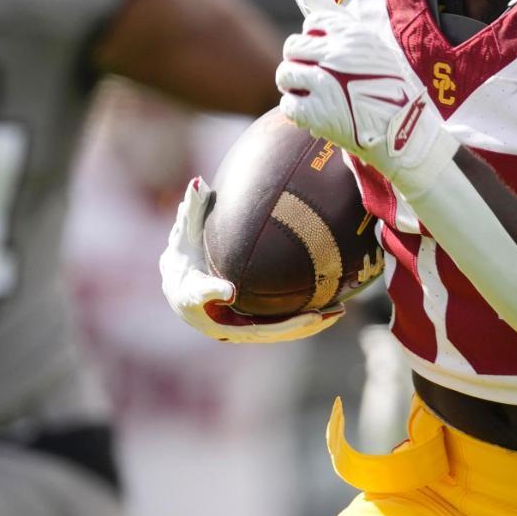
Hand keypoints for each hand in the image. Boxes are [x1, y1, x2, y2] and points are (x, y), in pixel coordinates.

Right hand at [159, 176, 343, 343]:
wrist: (179, 287)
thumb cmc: (183, 259)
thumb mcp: (184, 234)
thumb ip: (191, 210)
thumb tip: (199, 182)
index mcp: (192, 298)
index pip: (202, 295)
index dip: (214, 293)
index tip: (228, 290)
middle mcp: (218, 322)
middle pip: (257, 329)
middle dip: (289, 324)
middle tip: (315, 314)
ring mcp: (237, 329)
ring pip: (275, 332)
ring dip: (306, 325)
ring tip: (337, 311)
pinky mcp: (252, 328)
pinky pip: (281, 328)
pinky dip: (304, 322)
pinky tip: (332, 310)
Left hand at [274, 12, 457, 183]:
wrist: (405, 133)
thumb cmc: (392, 92)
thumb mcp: (376, 51)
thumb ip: (345, 32)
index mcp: (353, 36)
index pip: (313, 23)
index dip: (312, 38)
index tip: (319, 53)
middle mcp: (335, 55)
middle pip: (292, 46)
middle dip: (297, 61)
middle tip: (306, 77)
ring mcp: (324, 84)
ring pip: (284, 73)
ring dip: (292, 85)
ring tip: (307, 96)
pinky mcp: (316, 113)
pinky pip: (287, 104)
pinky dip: (295, 111)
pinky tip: (310, 115)